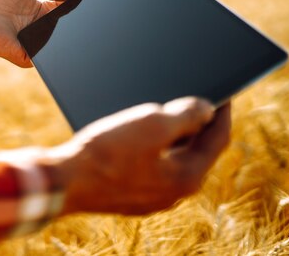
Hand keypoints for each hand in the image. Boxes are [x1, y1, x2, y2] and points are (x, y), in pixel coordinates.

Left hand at [0, 0, 84, 66]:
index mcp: (43, 9)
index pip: (67, 7)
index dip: (79, 3)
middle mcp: (41, 28)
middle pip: (67, 26)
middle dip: (79, 21)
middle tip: (92, 15)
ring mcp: (35, 44)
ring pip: (60, 43)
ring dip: (69, 35)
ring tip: (79, 26)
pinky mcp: (26, 56)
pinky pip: (45, 58)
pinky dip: (53, 51)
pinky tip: (60, 40)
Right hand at [47, 97, 230, 215]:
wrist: (63, 181)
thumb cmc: (106, 153)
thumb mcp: (151, 124)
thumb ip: (186, 115)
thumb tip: (206, 108)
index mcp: (186, 177)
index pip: (217, 140)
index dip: (223, 111)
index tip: (225, 92)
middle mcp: (172, 193)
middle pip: (196, 151)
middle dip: (198, 124)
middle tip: (195, 98)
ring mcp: (149, 196)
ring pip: (171, 159)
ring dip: (173, 135)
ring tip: (164, 110)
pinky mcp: (127, 194)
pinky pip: (150, 166)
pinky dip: (152, 147)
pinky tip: (136, 133)